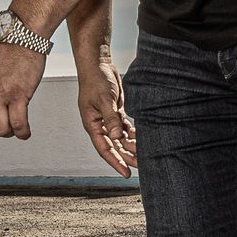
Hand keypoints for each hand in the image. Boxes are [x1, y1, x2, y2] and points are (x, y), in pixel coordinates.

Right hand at [77, 56, 136, 177]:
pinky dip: (132, 133)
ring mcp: (107, 118)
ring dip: (131, 145)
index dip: (115, 162)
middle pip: (114, 146)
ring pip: (120, 137)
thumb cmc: (96, 80)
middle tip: (141, 167)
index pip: (104, 149)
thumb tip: (117, 137)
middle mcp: (99, 124)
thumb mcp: (105, 99)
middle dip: (126, 156)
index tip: (126, 173)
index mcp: (92, 124)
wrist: (98, 64)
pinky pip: (124, 127)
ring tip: (144, 153)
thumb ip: (111, 118)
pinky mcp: (115, 111)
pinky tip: (142, 137)